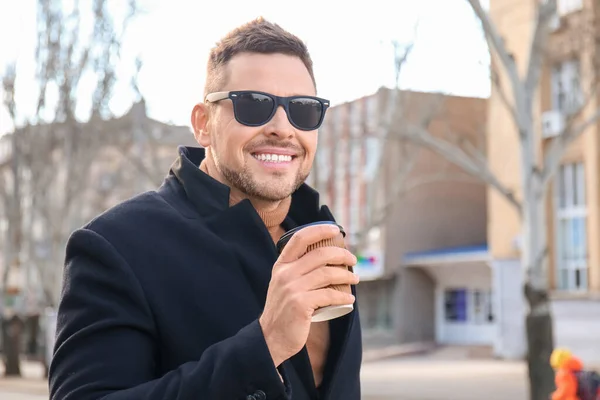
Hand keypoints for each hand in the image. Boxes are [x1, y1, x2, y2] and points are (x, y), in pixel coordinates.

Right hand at [259, 224, 358, 366]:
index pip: (300, 238)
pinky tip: (349, 299)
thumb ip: (297, 271)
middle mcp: (285, 274)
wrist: (271, 337)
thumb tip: (326, 258)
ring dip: (346, 275)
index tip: (335, 230)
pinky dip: (343, 297)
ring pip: (327, 273)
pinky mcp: (300, 304)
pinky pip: (329, 295)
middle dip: (341, 254)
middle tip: (353, 259)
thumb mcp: (284, 285)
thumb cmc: (284, 311)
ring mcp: (292, 288)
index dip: (319, 230)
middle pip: (319, 254)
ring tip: (355, 278)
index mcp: (281, 265)